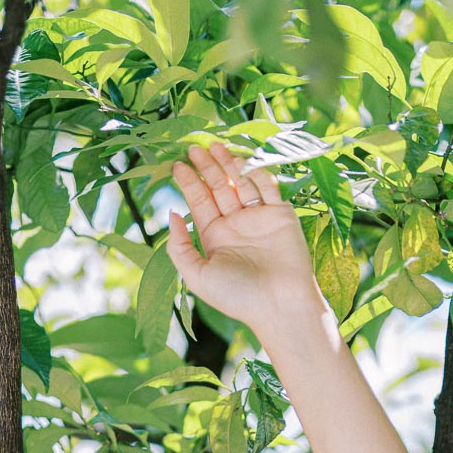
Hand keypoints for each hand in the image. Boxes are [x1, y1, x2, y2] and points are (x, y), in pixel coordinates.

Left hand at [167, 141, 318, 333]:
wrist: (280, 305)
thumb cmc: (237, 296)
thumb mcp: (197, 275)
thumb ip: (179, 247)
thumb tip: (172, 214)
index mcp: (215, 237)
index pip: (199, 202)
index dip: (189, 183)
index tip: (177, 165)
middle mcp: (236, 224)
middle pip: (218, 187)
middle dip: (207, 167)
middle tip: (194, 148)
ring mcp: (259, 217)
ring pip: (241, 182)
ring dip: (229, 164)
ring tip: (215, 147)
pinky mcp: (281, 214)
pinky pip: (268, 187)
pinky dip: (256, 172)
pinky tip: (242, 160)